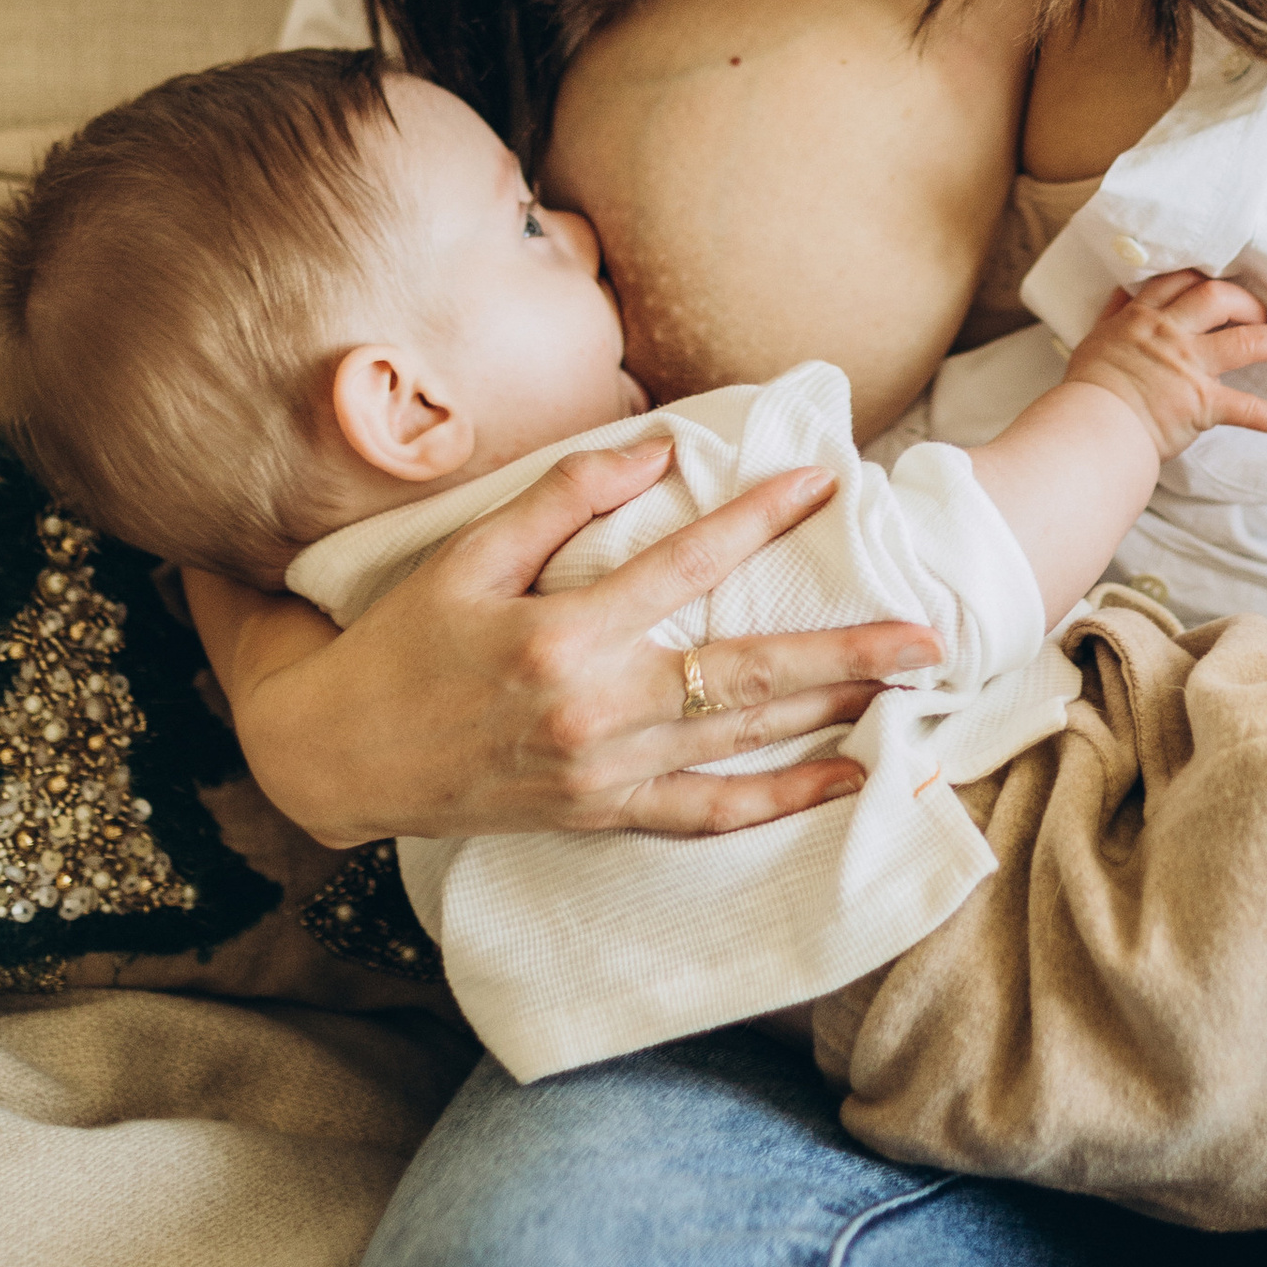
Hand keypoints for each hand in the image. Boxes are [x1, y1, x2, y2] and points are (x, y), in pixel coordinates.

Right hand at [184, 437, 940, 847]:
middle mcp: (595, 712)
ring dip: (833, 715)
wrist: (337, 757)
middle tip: (928, 633)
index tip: (827, 480)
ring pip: (742, 743)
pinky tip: (846, 782)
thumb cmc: (400, 644)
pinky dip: (782, 802)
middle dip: (846, 652)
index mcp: (560, 636)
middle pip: (745, 675)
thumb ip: (562, 500)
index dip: (760, 518)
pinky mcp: (602, 815)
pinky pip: (708, 815)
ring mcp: (604, 773)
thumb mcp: (466, 555)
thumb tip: (656, 450)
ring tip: (911, 689)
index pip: (686, 566)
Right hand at [1065, 270, 1266, 464]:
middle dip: (1248, 301)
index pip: (1181, 282)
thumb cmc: (1087, 392)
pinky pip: (1248, 409)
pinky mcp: (1202, 402)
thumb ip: (1113, 316)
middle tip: (1263, 314)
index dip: (1206, 280)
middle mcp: (1169, 333)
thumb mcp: (1094, 340)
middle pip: (1219, 296)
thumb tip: (1120, 292)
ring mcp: (1188, 366)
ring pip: (1247, 340)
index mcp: (1141, 318)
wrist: (1089, 428)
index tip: (1223, 285)